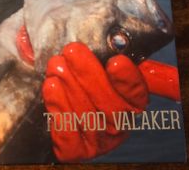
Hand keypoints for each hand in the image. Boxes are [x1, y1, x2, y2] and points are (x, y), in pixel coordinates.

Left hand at [42, 42, 148, 161]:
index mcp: (130, 102)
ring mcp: (97, 140)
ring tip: (56, 65)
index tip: (115, 61)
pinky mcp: (75, 150)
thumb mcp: (97, 60)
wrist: (56, 97)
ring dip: (70, 87)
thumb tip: (116, 39)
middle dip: (90, 75)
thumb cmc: (79, 74)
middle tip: (72, 50)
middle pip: (112, 106)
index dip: (128, 80)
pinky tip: (51, 87)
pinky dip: (59, 109)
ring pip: (89, 118)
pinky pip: (68, 136)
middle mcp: (118, 124)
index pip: (137, 93)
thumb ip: (108, 50)